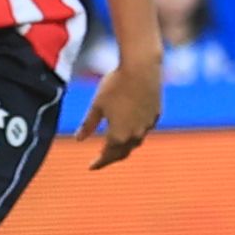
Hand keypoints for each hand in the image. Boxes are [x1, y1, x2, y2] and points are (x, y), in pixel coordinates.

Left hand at [86, 37, 162, 166]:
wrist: (142, 68)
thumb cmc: (115, 85)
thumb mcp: (96, 105)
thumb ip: (88, 125)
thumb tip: (78, 139)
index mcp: (118, 135)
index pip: (107, 156)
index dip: (98, 162)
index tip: (90, 166)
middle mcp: (135, 135)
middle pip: (122, 153)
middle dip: (111, 158)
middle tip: (101, 160)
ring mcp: (148, 125)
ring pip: (135, 143)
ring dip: (124, 147)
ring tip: (115, 146)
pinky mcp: (156, 114)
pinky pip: (144, 130)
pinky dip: (135, 133)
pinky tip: (130, 127)